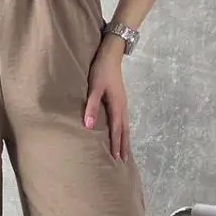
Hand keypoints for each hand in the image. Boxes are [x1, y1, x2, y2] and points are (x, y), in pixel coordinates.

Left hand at [83, 35, 128, 160]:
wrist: (111, 53)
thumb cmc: (101, 70)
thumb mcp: (94, 87)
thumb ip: (92, 106)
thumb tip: (90, 126)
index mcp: (117, 106)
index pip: (117, 130)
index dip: (116, 145)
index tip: (116, 159)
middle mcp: (122, 107)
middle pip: (125, 130)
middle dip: (124, 146)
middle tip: (123, 161)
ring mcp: (123, 103)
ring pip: (125, 125)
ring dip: (124, 139)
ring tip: (123, 151)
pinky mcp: (120, 99)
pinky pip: (123, 119)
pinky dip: (123, 130)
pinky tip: (120, 132)